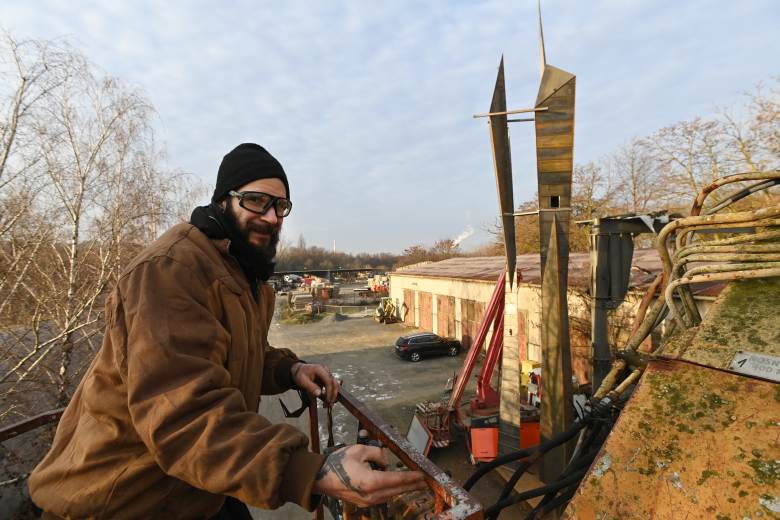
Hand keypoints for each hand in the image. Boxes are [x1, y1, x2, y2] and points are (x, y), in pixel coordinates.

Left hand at [290, 362, 338, 404]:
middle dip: (333, 395)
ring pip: (336, 386)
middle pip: (335, 383)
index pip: (329, 381)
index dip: (329, 391)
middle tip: (328, 405)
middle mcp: (326, 372)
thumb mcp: (302, 381)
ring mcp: (327, 376)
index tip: (327, 400)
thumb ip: (310, 387)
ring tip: (328, 405)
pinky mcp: (327, 380)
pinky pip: (333, 387)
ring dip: (333, 395)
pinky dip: (332, 394)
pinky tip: (328, 401)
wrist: (299, 371)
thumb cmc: (300, 374)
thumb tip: (319, 394)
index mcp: (320, 370)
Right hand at [312, 445, 426, 506]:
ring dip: (403, 489)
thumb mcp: (359, 450)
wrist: (321, 478)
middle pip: (397, 490)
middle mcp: (371, 495)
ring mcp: (368, 501)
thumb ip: (378, 453)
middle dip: (412, 485)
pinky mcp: (364, 503)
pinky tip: (397, 486)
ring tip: (414, 483)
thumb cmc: (339, 462)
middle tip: (425, 481)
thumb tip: (388, 460)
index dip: (412, 477)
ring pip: (391, 495)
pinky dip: (392, 491)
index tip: (423, 475)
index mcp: (370, 482)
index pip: (397, 479)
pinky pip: (383, 497)